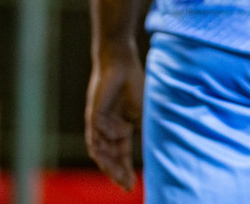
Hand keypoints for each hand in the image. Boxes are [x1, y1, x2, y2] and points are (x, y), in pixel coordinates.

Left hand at [85, 44, 143, 190]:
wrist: (121, 63)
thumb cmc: (133, 85)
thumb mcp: (144, 113)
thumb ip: (146, 131)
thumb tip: (157, 151)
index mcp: (119, 130)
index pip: (121, 156)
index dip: (125, 171)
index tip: (132, 186)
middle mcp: (106, 131)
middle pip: (109, 158)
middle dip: (116, 173)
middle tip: (125, 185)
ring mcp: (98, 125)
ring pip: (99, 151)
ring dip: (109, 163)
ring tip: (119, 173)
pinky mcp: (92, 115)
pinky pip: (97, 133)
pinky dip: (109, 136)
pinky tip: (123, 132)